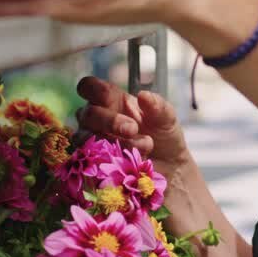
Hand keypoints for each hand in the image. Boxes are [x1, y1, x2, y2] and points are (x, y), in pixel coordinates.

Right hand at [75, 75, 191, 184]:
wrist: (170, 169)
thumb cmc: (163, 137)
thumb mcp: (166, 118)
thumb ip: (157, 105)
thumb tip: (143, 95)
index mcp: (112, 100)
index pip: (89, 87)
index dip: (91, 88)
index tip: (107, 96)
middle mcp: (97, 120)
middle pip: (87, 114)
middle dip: (110, 121)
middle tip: (133, 129)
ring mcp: (93, 143)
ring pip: (87, 138)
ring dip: (113, 142)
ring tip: (143, 147)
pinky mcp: (95, 165)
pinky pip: (91, 161)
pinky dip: (111, 159)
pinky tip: (131, 161)